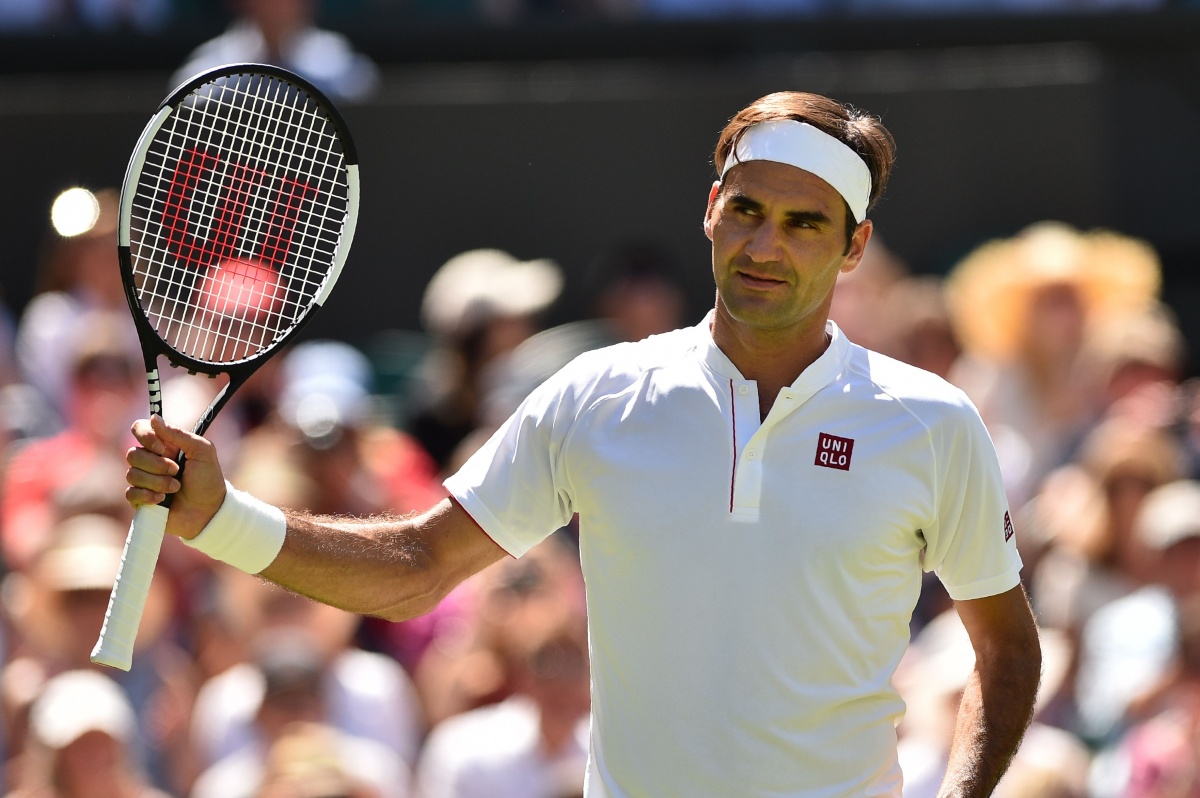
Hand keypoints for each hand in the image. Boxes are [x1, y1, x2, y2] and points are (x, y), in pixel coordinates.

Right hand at [126, 415, 226, 539]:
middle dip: (156, 465)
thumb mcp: (203, 452)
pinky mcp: (140, 499)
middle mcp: (150, 460)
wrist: (209, 512)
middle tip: (176, 471)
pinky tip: (162, 500)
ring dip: (157, 482)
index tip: (161, 447)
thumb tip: (154, 418)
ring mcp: (144, 480)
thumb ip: (179, 434)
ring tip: (176, 488)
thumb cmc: (208, 480)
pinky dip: (148, 496)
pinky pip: (131, 493)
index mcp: (164, 445)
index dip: (145, 436)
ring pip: (132, 474)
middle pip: (132, 454)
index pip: (139, 429)